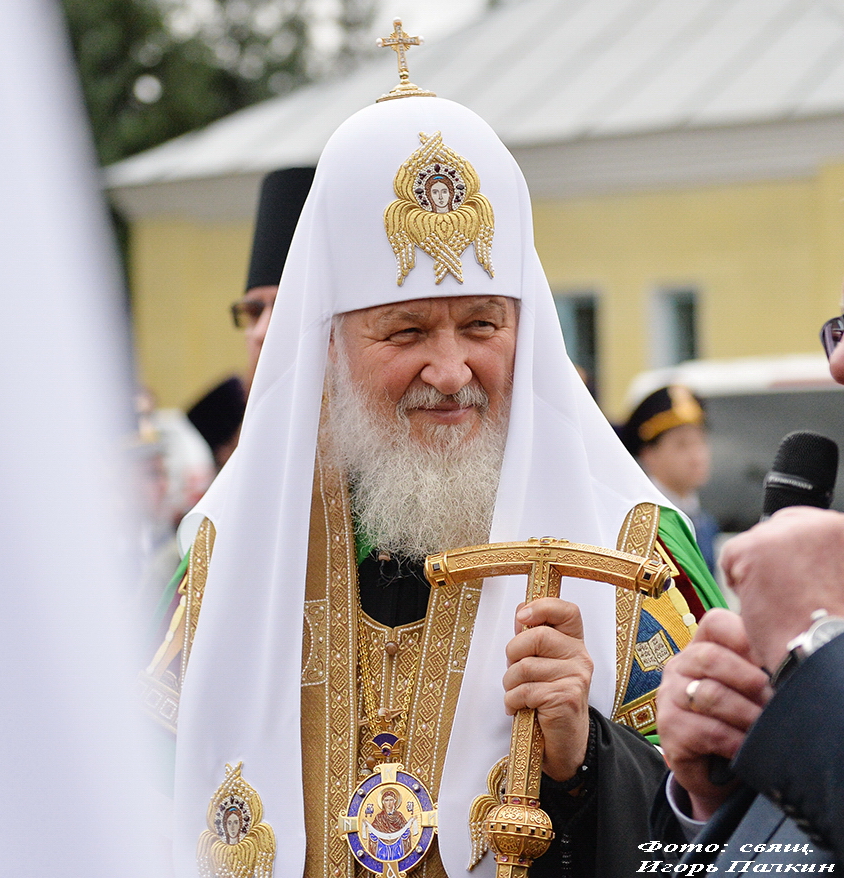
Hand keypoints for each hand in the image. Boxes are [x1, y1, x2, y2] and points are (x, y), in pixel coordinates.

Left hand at [502, 598, 592, 782]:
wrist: (565, 741)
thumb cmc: (548, 697)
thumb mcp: (542, 662)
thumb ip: (533, 636)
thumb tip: (521, 611)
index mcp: (574, 642)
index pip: (567, 611)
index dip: (543, 606)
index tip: (523, 616)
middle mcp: (580, 656)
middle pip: (536, 636)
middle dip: (513, 653)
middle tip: (514, 670)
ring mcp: (576, 678)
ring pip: (525, 666)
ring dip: (510, 683)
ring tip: (518, 693)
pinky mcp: (566, 698)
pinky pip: (525, 691)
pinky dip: (513, 701)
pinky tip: (519, 708)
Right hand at [656, 609, 771, 820]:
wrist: (712, 769)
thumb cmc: (735, 721)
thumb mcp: (746, 690)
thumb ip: (758, 670)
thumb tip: (786, 665)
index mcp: (700, 648)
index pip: (715, 624)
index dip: (743, 636)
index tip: (768, 658)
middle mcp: (679, 666)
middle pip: (710, 657)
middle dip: (748, 679)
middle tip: (773, 699)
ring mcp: (669, 695)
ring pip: (710, 694)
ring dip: (746, 714)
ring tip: (764, 727)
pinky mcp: (669, 727)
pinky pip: (708, 730)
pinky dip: (736, 741)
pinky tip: (747, 749)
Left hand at [721, 507, 843, 670]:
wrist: (825, 654)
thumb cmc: (834, 630)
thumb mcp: (839, 582)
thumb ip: (824, 562)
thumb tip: (798, 560)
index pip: (807, 525)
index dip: (794, 554)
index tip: (794, 578)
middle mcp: (822, 524)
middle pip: (779, 527)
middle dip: (773, 557)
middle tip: (783, 593)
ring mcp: (788, 532)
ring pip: (755, 542)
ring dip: (758, 571)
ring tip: (778, 604)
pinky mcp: (756, 546)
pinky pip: (731, 555)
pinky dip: (737, 581)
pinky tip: (759, 604)